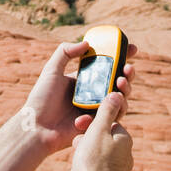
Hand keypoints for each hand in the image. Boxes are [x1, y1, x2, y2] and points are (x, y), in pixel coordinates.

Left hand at [21, 39, 137, 155]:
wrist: (37, 127)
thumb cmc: (41, 99)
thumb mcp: (51, 70)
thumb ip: (65, 52)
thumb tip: (86, 43)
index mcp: (84, 79)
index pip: (106, 65)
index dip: (122, 56)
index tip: (132, 48)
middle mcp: (93, 93)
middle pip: (118, 81)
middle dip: (128, 73)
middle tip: (128, 68)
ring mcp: (97, 108)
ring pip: (121, 97)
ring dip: (126, 89)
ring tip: (120, 83)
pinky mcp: (98, 123)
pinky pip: (114, 115)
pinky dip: (116, 107)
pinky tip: (109, 101)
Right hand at [70, 90, 132, 170]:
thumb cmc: (93, 165)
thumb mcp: (97, 131)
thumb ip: (106, 111)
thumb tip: (117, 93)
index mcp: (124, 139)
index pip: (107, 122)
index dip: (90, 122)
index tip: (79, 125)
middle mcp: (125, 154)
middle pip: (100, 138)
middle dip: (85, 140)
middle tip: (76, 146)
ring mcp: (118, 170)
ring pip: (95, 155)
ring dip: (82, 156)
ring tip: (77, 164)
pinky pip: (93, 170)